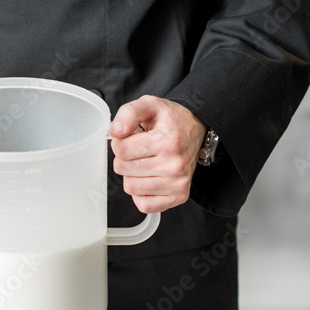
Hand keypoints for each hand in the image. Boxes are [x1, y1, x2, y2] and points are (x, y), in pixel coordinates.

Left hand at [109, 95, 207, 213]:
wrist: (195, 129)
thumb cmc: (171, 120)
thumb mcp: (150, 105)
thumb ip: (129, 113)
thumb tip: (114, 132)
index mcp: (168, 141)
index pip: (121, 150)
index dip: (119, 142)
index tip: (130, 138)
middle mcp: (175, 164)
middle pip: (124, 169)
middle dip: (124, 158)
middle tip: (138, 150)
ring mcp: (178, 183)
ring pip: (131, 188)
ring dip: (132, 175)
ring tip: (145, 163)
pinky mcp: (179, 196)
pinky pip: (144, 205)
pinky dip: (141, 193)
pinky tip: (149, 178)